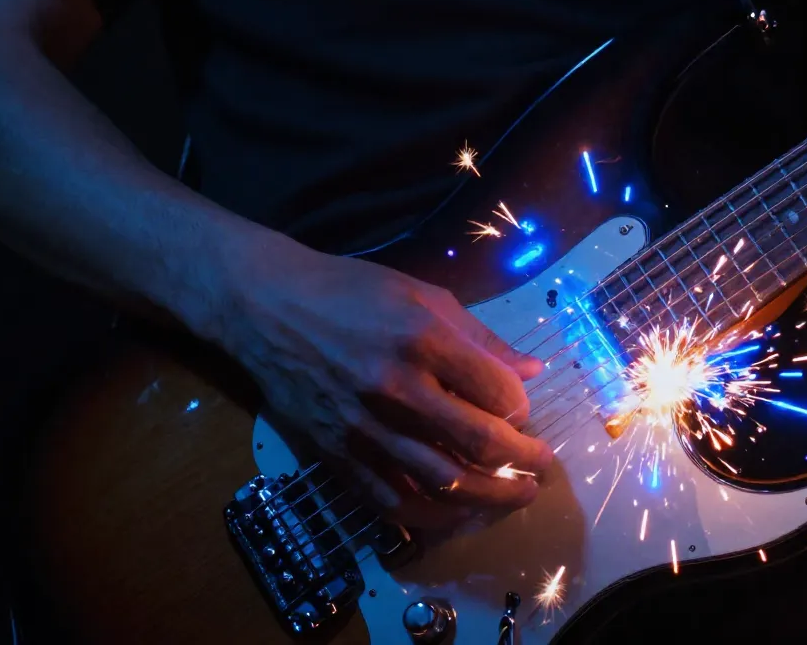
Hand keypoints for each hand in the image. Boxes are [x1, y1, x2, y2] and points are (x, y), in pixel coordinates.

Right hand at [220, 244, 551, 530]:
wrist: (265, 307)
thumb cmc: (350, 292)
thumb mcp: (423, 295)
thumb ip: (481, 338)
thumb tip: (532, 372)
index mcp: (422, 338)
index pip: (497, 392)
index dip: (522, 408)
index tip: (523, 411)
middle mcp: (394, 386)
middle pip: (478, 443)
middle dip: (523, 461)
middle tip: (541, 467)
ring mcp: (362, 426)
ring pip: (441, 482)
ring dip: (490, 497)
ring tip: (515, 497)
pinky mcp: (335, 452)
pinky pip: (390, 499)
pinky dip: (432, 515)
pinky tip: (458, 513)